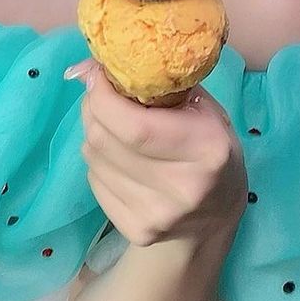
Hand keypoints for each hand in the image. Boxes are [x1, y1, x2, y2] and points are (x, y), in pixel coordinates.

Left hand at [69, 61, 246, 248]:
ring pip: (94, 159)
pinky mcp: (138, 232)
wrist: (215, 216)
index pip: (134, 126)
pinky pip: (94, 182)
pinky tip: (120, 159)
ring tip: (114, 128)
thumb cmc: (207, 145)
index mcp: (206, 148)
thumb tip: (83, 68)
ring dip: (94, 134)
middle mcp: (183, 187)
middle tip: (100, 97)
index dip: (103, 97)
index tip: (98, 76)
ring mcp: (158, 216)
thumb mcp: (198, 105)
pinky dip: (98, 162)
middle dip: (93, 109)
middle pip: (105, 140)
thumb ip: (151, 82)